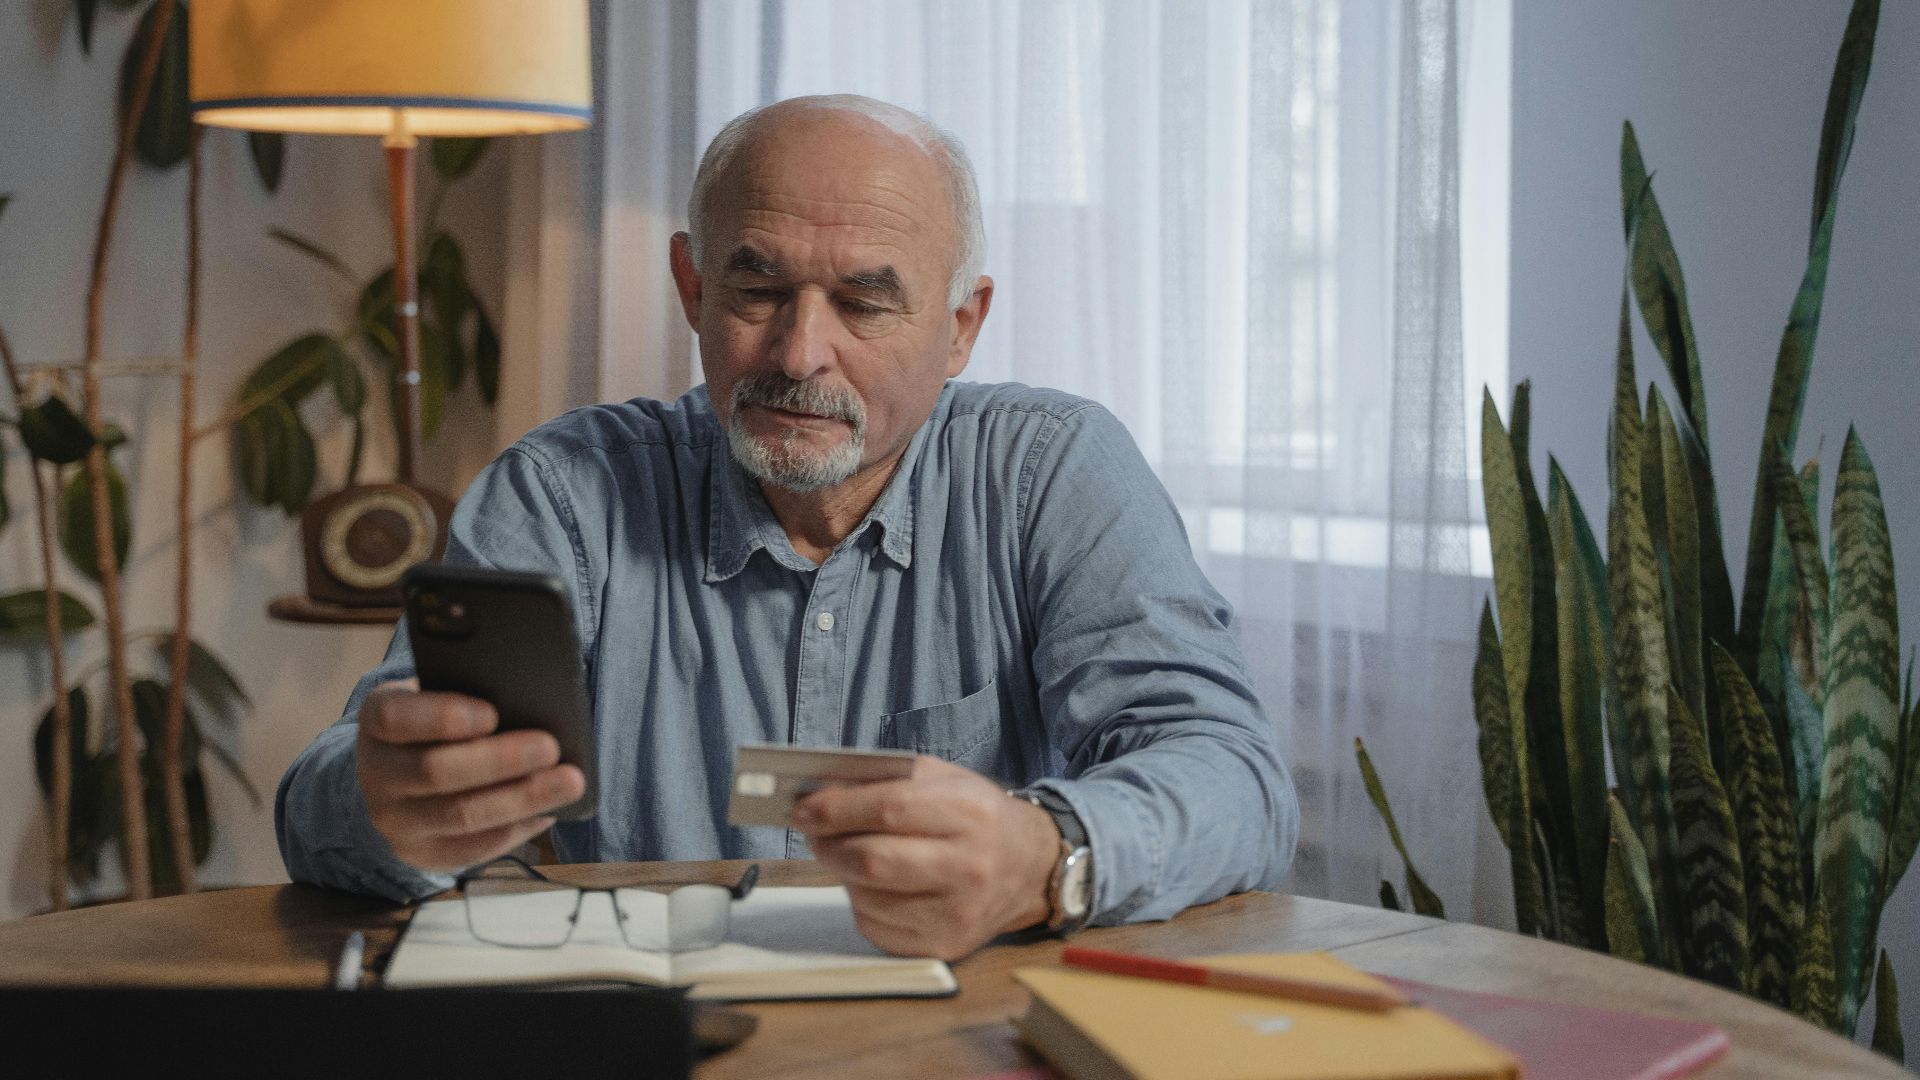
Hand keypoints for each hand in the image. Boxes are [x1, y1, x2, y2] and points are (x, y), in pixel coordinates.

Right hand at [355, 678, 585, 872]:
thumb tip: (530, 700)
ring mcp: (395, 820)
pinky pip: (473, 847)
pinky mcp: (422, 854)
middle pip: (435, 771)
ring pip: (460, 814)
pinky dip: (517, 828)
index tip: (491, 714)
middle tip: (550, 747)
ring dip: (521, 799)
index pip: (395, 717)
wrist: (398, 777)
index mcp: (378, 721)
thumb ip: (470, 694)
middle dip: (499, 760)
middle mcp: (377, 773)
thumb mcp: (436, 699)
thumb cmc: (433, 726)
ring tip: (568, 783)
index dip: (442, 716)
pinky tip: (549, 811)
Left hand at [793, 756, 1060, 959]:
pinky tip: (877, 887)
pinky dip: (862, 904)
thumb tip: (821, 790)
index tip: (805, 807)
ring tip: (851, 856)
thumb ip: (888, 779)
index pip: (889, 809)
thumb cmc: (979, 817)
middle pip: (872, 861)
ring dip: (843, 874)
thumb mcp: (946, 780)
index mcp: (971, 814)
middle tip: (815, 834)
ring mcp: (958, 914)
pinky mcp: (945, 947)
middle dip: (829, 845)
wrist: (1030, 868)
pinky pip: (875, 927)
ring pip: (867, 897)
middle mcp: (969, 868)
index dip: (837, 809)